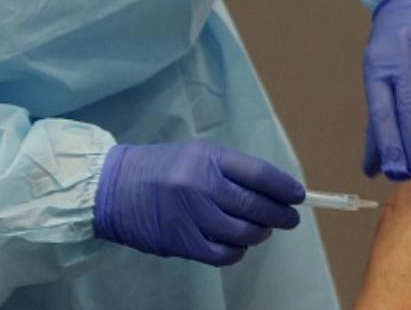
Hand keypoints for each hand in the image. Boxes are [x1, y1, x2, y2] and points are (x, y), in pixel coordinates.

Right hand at [92, 141, 303, 265]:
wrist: (113, 188)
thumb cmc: (161, 167)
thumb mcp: (196, 155)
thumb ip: (231, 171)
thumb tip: (273, 192)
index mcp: (208, 158)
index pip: (259, 173)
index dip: (284, 187)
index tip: (298, 196)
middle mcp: (201, 184)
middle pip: (255, 205)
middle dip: (280, 214)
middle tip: (289, 218)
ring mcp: (190, 215)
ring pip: (243, 233)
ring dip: (260, 234)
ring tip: (262, 230)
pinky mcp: (181, 242)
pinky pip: (222, 254)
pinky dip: (237, 252)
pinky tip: (239, 245)